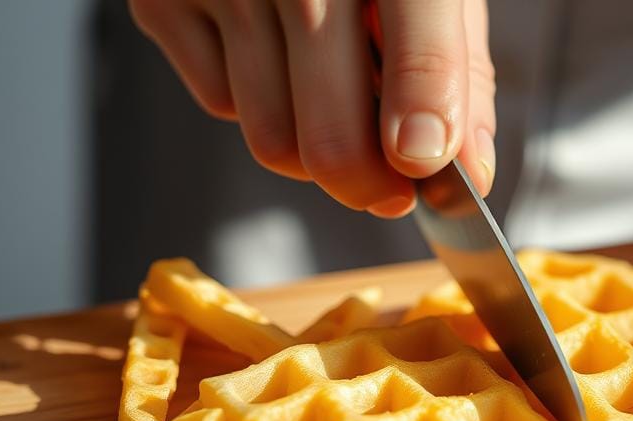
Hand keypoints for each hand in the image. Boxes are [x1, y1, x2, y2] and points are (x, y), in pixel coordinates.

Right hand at [130, 0, 496, 217]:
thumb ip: (456, 74)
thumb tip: (469, 171)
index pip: (419, 56)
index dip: (429, 134)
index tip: (425, 169)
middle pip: (331, 139)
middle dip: (370, 186)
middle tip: (390, 190)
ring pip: (273, 141)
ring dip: (313, 154)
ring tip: (337, 106)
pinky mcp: (163, 0)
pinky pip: (221, 103)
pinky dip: (259, 103)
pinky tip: (279, 55)